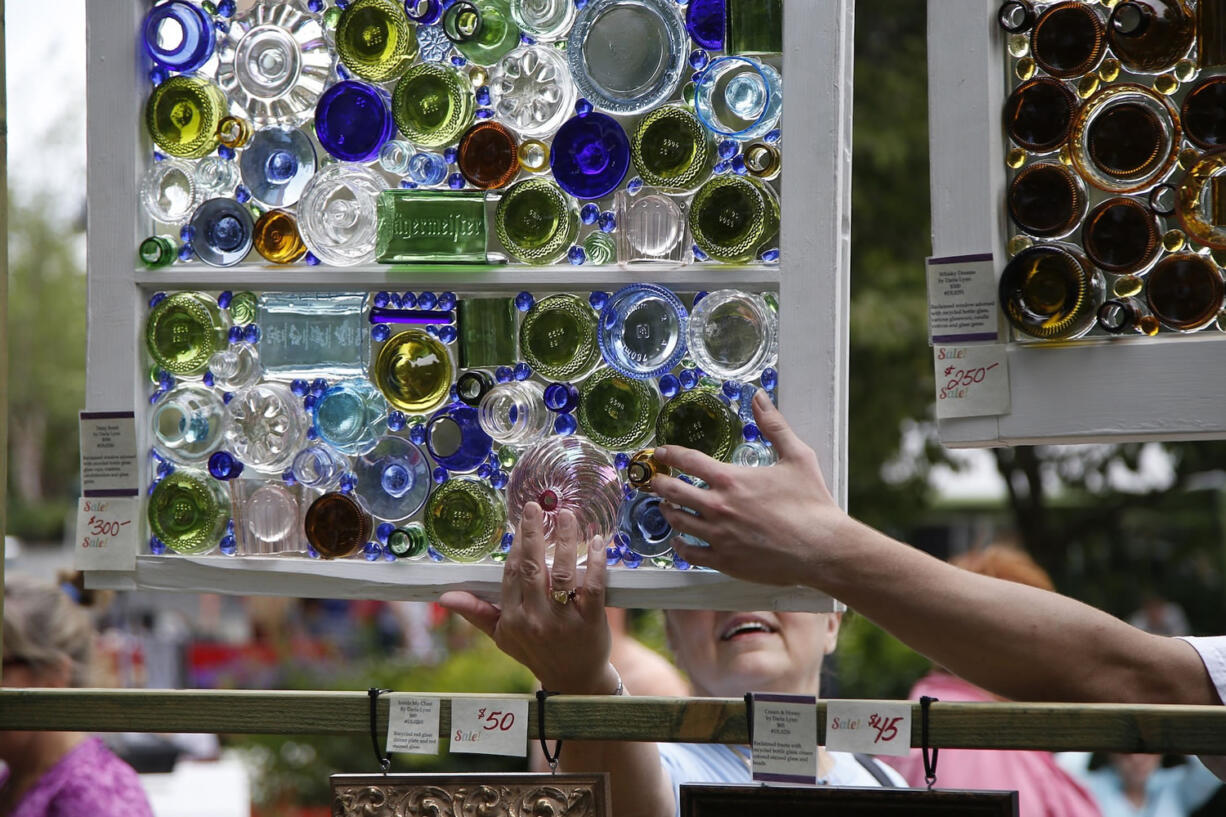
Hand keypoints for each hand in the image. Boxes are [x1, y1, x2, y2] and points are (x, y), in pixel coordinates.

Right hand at [438, 503, 618, 693]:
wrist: (574, 680)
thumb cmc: (536, 652)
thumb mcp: (502, 635)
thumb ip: (476, 612)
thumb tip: (445, 596)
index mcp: (513, 618)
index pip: (513, 573)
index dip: (518, 544)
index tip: (523, 520)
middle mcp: (536, 618)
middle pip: (533, 568)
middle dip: (533, 533)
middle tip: (535, 506)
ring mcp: (565, 620)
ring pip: (564, 573)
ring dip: (565, 540)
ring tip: (566, 515)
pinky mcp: (592, 621)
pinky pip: (593, 587)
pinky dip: (595, 562)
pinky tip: (595, 542)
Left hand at [653, 390, 849, 585]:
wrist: (822, 548)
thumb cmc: (812, 503)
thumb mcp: (797, 456)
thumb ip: (774, 425)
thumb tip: (760, 397)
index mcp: (731, 480)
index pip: (687, 460)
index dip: (669, 453)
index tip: (661, 452)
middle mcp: (718, 507)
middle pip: (672, 490)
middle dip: (659, 482)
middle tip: (655, 480)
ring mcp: (718, 536)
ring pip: (676, 520)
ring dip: (667, 510)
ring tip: (666, 505)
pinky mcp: (724, 560)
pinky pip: (688, 552)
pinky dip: (679, 544)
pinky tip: (679, 539)